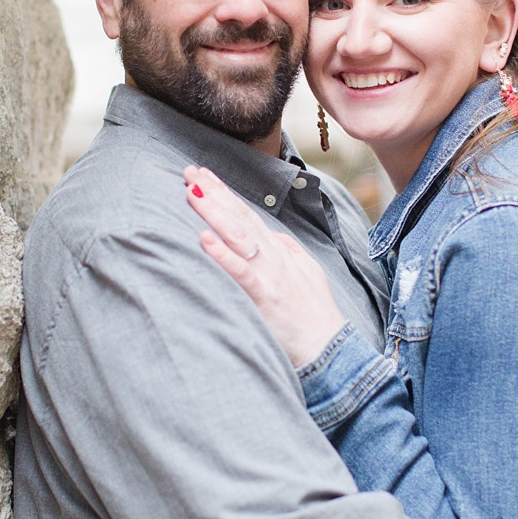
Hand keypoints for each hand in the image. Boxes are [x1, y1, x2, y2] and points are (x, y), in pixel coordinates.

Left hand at [184, 165, 347, 366]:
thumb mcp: (307, 272)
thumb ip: (289, 251)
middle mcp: (272, 257)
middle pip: (239, 218)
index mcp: (279, 251)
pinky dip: (223, 255)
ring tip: (192, 192)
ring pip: (238, 237)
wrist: (328, 346)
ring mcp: (269, 275)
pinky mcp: (264, 297)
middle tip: (189, 172)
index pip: (247, 214)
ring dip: (214, 213)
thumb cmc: (315, 313)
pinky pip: (241, 273)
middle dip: (214, 193)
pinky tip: (205, 238)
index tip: (204, 175)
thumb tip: (274, 236)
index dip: (225, 193)